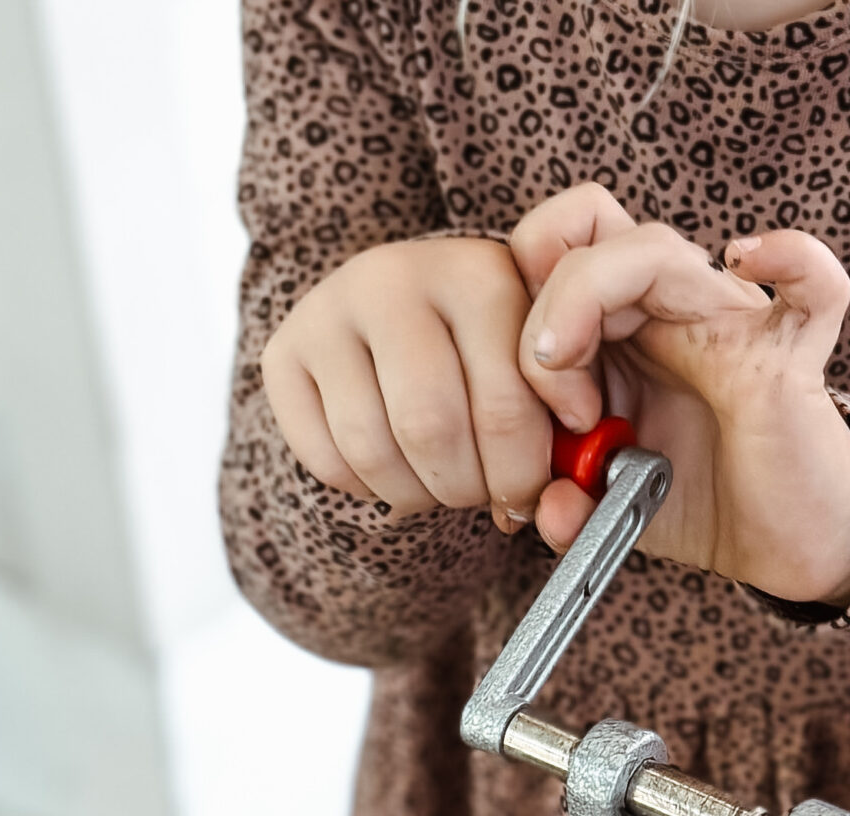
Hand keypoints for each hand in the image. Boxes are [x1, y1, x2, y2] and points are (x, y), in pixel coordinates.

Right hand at [260, 237, 549, 533]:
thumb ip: (567, 429)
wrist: (416, 306)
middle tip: (487, 496)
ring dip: (419, 494)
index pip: (504, 405)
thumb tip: (557, 507)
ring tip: (446, 483)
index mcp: (479, 274)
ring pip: (372, 448)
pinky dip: (368, 487)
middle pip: (431, 429)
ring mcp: (329, 310)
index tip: (535, 490)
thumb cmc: (498, 349)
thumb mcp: (550, 367)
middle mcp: (395, 277)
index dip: (524, 473)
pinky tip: (398, 466)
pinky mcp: (283, 351)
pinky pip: (324, 458)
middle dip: (469, 489)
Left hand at [508, 184, 849, 604]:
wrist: (785, 542)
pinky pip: (813, 284)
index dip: (512, 313)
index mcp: (620, 327)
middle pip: (584, 234)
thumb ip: (570, 505)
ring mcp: (732, 321)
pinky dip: (791, 257)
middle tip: (554, 410)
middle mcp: (671, 308)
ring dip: (588, 303)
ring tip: (589, 409)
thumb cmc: (706, 505)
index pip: (547, 254)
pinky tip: (750, 255)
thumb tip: (548, 509)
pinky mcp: (791, 354)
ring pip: (652, 247)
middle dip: (540, 317)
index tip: (516, 408)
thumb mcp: (612, 507)